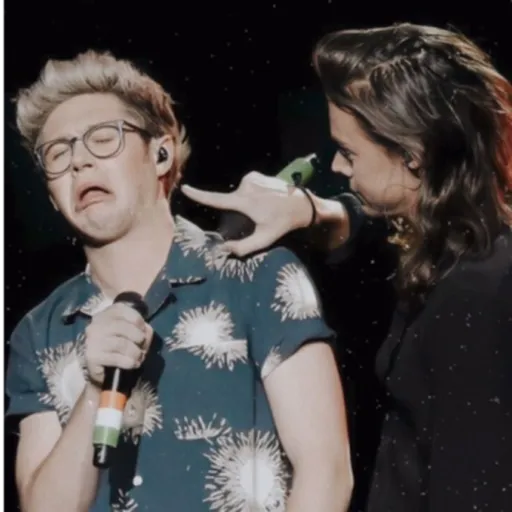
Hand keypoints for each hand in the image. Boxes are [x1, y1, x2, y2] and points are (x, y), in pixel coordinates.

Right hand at [84, 303, 152, 386]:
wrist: (102, 368)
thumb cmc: (120, 345)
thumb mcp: (133, 332)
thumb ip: (142, 328)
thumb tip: (147, 332)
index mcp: (107, 313)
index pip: (123, 310)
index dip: (138, 321)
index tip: (143, 331)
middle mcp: (97, 323)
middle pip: (123, 327)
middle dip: (139, 338)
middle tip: (142, 348)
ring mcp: (93, 340)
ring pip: (121, 344)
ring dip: (135, 352)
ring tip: (139, 357)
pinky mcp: (92, 356)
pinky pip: (116, 358)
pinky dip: (129, 362)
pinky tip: (133, 364)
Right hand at [181, 171, 314, 255]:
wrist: (303, 204)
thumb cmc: (283, 223)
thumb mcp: (265, 239)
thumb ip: (243, 248)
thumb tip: (223, 250)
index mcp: (244, 201)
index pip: (217, 200)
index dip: (199, 196)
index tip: (185, 189)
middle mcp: (245, 186)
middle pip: (230, 202)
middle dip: (237, 212)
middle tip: (258, 218)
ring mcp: (250, 178)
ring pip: (238, 195)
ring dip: (245, 202)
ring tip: (264, 209)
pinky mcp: (255, 174)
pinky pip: (246, 187)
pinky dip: (250, 194)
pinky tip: (264, 200)